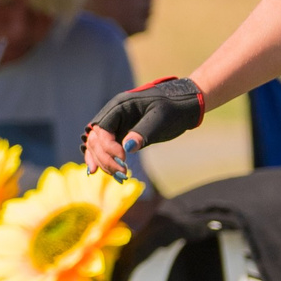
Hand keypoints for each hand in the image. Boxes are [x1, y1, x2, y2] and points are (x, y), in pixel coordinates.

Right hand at [84, 77, 204, 175]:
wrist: (185, 104)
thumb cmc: (174, 109)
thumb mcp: (160, 120)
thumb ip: (143, 133)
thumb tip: (126, 147)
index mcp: (120, 105)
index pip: (102, 128)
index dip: (108, 146)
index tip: (123, 159)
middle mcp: (113, 114)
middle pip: (96, 138)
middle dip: (105, 157)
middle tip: (122, 173)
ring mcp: (116, 124)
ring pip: (97, 144)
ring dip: (103, 161)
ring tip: (118, 175)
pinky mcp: (121, 133)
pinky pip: (104, 146)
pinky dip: (100, 158)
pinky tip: (96, 170)